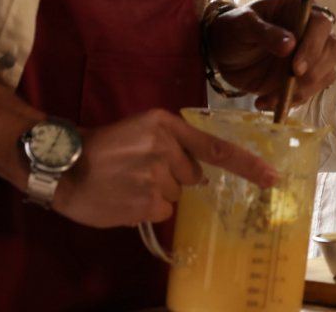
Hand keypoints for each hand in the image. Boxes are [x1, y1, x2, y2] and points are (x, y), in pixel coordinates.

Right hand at [50, 108, 275, 227]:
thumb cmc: (103, 147)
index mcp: (165, 124)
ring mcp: (156, 177)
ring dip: (156, 193)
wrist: (64, 165)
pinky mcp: (146, 202)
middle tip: (138, 169)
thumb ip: (174, 145)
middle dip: (172, 176)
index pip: (215, 147)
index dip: (247, 165)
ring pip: (176, 194)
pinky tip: (124, 196)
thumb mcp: (141, 130)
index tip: (271, 176)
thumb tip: (201, 172)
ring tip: (126, 182)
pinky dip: (145, 209)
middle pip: (191, 175)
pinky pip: (161, 212)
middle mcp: (165, 148)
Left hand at [206, 0, 335, 107]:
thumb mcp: (242, 25)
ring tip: (270, 97)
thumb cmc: (233, 28)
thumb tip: (290, 44)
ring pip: (326, 73)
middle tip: (287, 85)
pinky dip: (291, 101)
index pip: (321, 23)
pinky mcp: (303, 77)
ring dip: (302, 90)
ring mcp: (310, 55)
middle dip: (314, 72)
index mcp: (298, 8)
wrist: (223, 50)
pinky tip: (265, 101)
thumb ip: (265, 32)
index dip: (314, 46)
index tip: (295, 67)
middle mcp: (311, 31)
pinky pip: (309, 92)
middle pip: (333, 50)